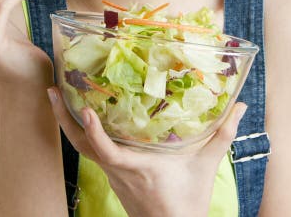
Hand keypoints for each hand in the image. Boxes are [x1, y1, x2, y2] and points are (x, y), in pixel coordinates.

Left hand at [47, 86, 247, 216]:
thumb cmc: (187, 200)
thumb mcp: (205, 166)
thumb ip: (222, 134)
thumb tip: (240, 106)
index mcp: (136, 168)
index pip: (106, 151)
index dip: (93, 132)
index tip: (83, 110)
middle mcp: (117, 170)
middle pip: (81, 145)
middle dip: (62, 118)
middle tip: (51, 90)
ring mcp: (112, 174)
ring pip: (82, 148)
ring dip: (67, 123)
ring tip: (57, 96)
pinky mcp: (112, 175)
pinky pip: (90, 151)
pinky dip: (81, 133)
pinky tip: (80, 116)